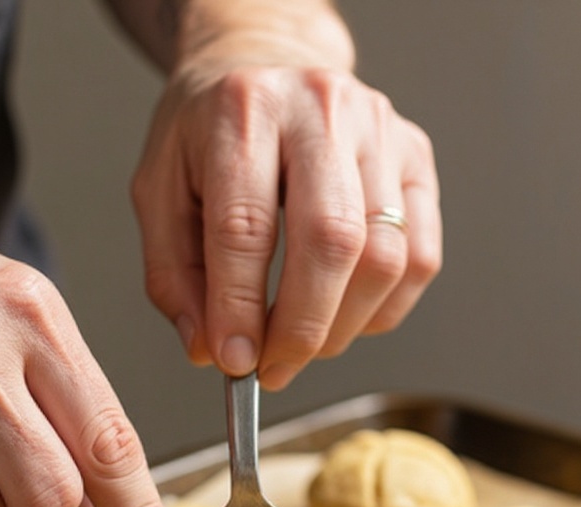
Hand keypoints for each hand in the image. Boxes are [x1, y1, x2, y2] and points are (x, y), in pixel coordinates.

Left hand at [132, 62, 441, 390]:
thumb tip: (210, 351)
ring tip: (305, 346)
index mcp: (244, 110)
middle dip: (303, 329)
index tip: (235, 361)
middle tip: (275, 369)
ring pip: (385, 257)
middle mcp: (321, 109)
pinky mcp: (417, 158)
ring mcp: (380, 130)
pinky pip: (420, 257)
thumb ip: (174, 276)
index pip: (245, 226)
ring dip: (343, 327)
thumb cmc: (211, 133)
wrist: (266, 64)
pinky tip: (345, 315)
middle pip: (331, 241)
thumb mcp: (160, 192)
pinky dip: (383, 310)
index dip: (240, 308)